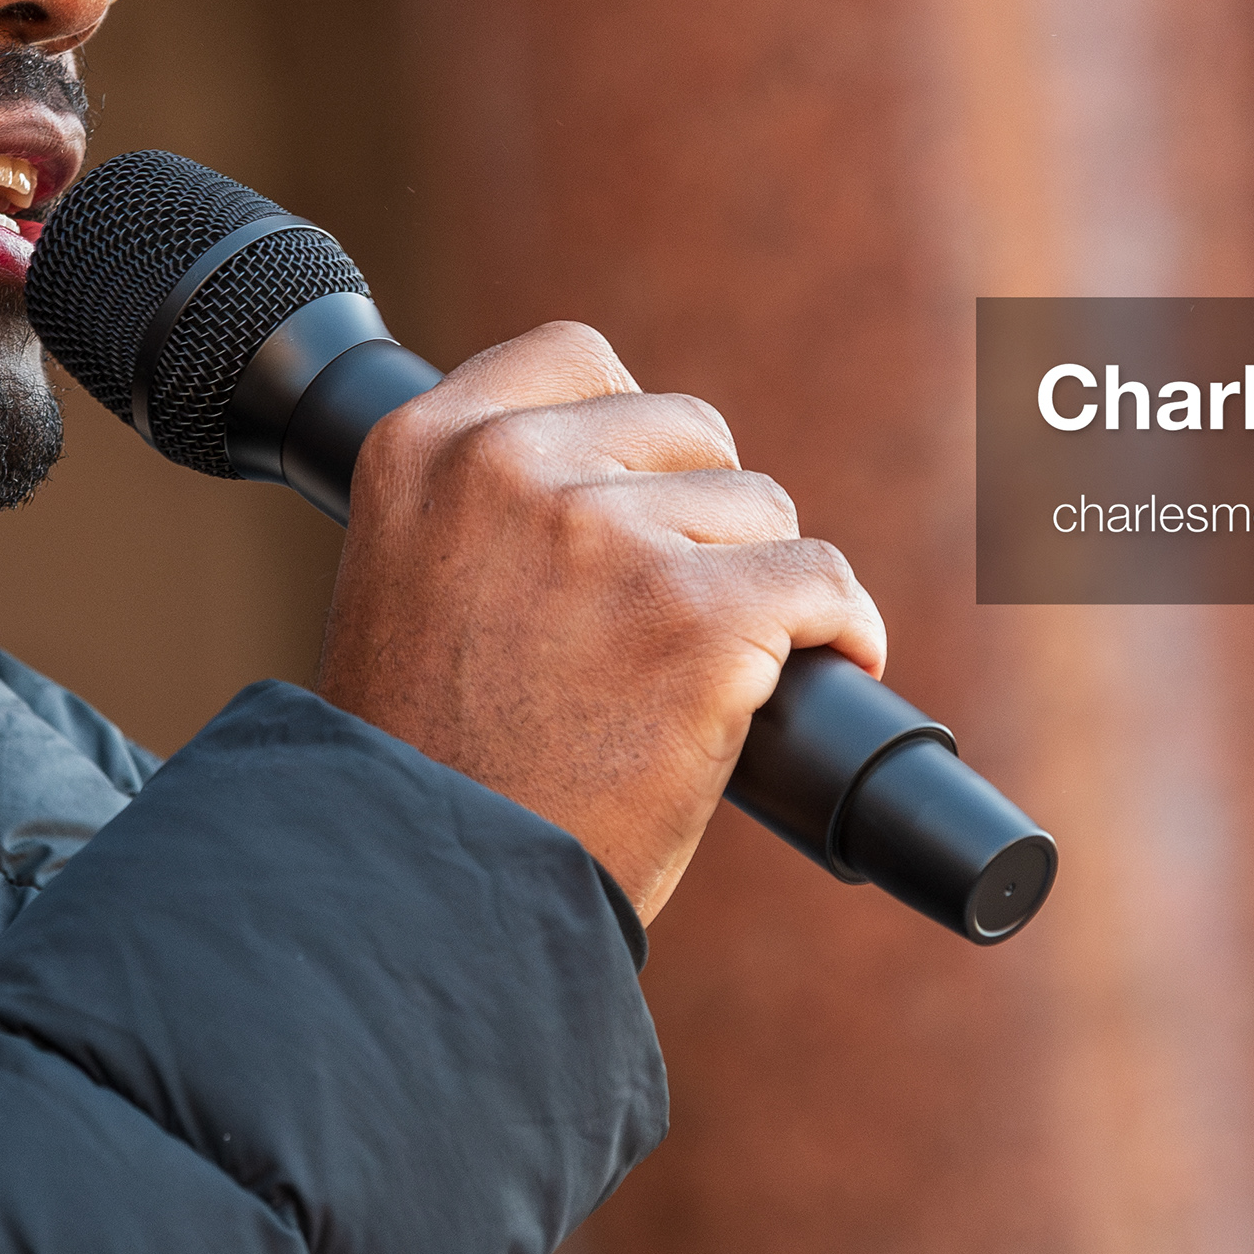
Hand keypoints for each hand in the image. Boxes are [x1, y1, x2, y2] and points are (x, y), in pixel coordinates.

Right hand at [315, 323, 886, 921]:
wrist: (426, 895)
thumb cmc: (427, 763)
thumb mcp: (410, 585)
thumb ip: (488, 510)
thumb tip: (628, 477)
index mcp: (423, 446)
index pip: (577, 358)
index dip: (632, 436)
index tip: (644, 500)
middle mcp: (509, 468)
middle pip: (690, 432)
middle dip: (703, 518)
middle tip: (673, 615)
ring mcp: (605, 537)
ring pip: (762, 511)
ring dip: (758, 586)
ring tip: (703, 674)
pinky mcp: (698, 618)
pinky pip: (822, 582)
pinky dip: (842, 627)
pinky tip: (830, 661)